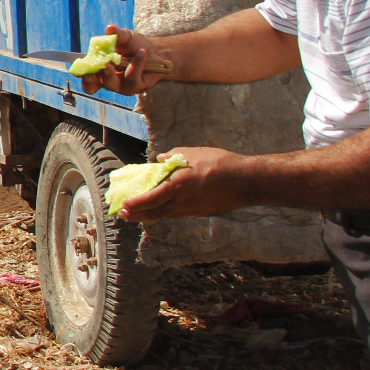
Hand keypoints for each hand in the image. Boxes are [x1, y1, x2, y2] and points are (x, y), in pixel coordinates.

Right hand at [80, 25, 166, 94]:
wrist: (157, 53)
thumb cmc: (136, 45)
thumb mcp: (126, 36)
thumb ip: (117, 34)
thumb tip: (109, 28)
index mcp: (99, 68)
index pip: (84, 74)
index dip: (79, 73)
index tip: (77, 68)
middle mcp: (107, 79)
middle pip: (91, 88)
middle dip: (88, 82)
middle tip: (89, 73)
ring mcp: (121, 86)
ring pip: (111, 84)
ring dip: (109, 74)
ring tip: (113, 62)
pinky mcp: (135, 87)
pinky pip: (132, 77)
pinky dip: (136, 63)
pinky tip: (142, 53)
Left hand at [119, 146, 247, 220]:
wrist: (247, 181)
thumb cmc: (220, 163)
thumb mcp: (192, 154)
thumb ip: (173, 157)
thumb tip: (160, 160)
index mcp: (178, 187)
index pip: (150, 200)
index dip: (135, 205)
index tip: (123, 205)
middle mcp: (183, 202)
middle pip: (154, 213)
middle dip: (136, 215)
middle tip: (123, 213)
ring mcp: (192, 210)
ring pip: (165, 216)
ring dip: (149, 215)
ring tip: (135, 213)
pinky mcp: (201, 212)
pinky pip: (177, 214)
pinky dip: (164, 212)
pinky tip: (160, 208)